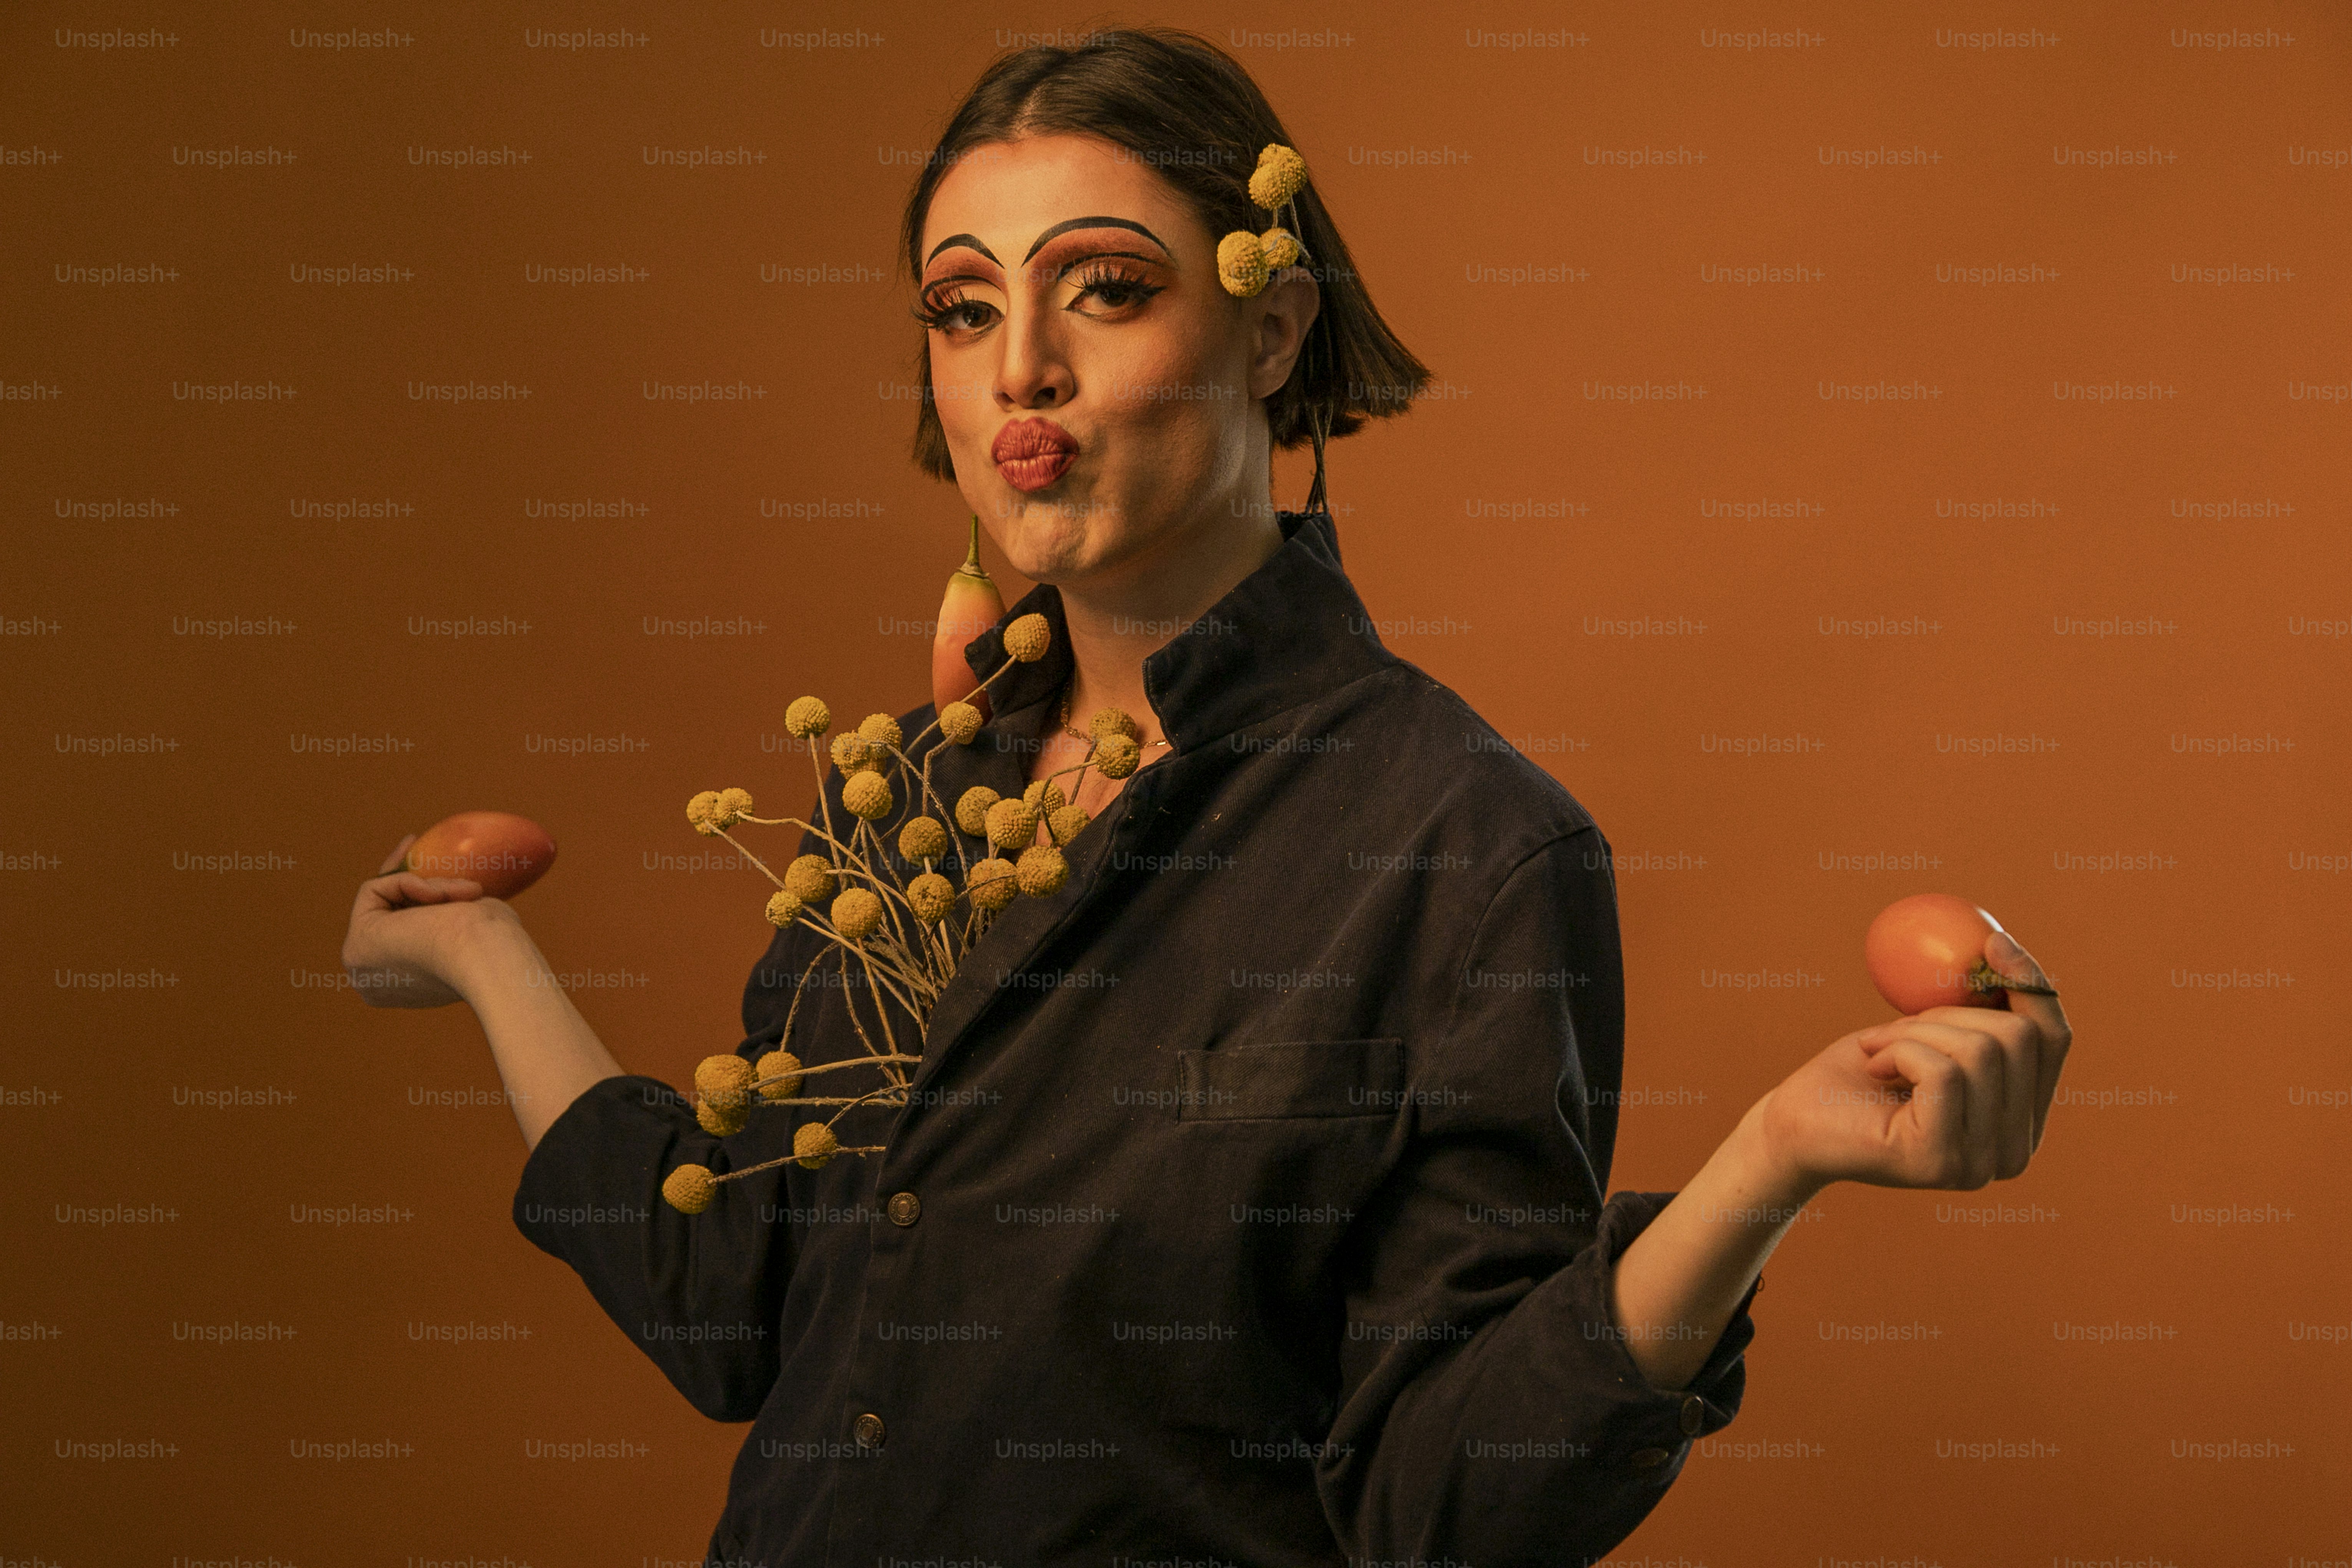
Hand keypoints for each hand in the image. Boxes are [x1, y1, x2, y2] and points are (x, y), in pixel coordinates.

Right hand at [339, 834, 513, 1008]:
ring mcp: (365, 968)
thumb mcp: (471, 923)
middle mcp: (380, 983)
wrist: (486, 955)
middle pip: (383, 914)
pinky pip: (373, 891)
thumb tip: (452, 900)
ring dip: (427, 886)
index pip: (401, 931)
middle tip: (413, 840)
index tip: (419, 855)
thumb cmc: (492, 941)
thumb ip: (451, 918)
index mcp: (410, 987)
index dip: (409, 893)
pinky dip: (407, 883)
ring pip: (385, 900)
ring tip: (462, 893)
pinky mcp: (358, 947)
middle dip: (398, 876)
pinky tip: (438, 897)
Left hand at [1755, 929, 2072, 1192]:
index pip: (2055, 1040)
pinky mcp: (1941, 1162)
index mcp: (2022, 1120)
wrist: (1794, 1120)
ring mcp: (1982, 1164)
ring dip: (1915, 1031)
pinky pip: (1944, 1070)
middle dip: (1949, 1012)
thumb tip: (2001, 946)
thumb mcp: (1928, 1027)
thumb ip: (1978, 1008)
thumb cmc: (1858, 1072)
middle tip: (1896, 1027)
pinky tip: (1875, 1069)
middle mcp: (2015, 1152)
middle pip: (2020, 1039)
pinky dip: (1899, 1049)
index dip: (2032, 985)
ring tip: (1879, 1050)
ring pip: (1982, 1050)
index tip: (1991, 940)